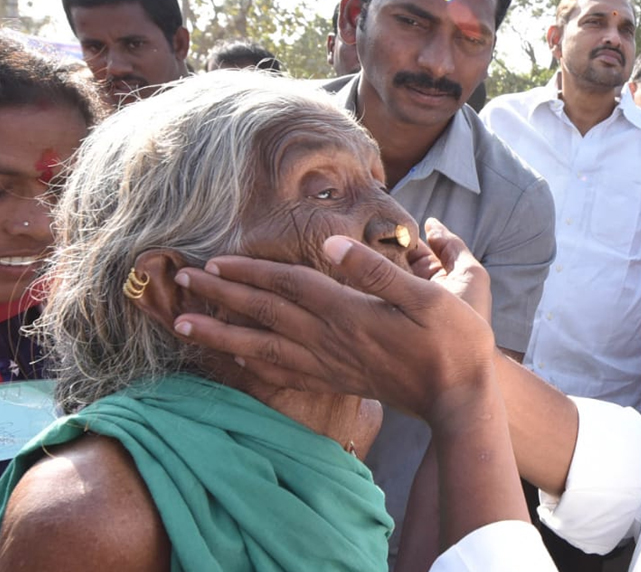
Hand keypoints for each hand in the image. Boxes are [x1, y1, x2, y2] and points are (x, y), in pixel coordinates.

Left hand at [172, 235, 496, 421]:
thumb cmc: (454, 339)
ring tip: (182, 326)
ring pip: (263, 347)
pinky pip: (282, 373)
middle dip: (220, 296)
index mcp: (350, 311)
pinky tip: (232, 360)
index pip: (289, 286)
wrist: (459, 396)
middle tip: (181, 281)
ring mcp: (331, 364)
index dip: (250, 271)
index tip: (214, 261)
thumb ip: (376, 269)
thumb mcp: (429, 294)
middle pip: (265, 313)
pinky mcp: (337, 380)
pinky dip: (250, 365)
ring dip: (220, 334)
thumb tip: (333, 245)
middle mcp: (331, 339)